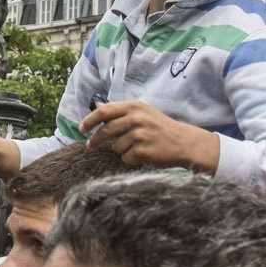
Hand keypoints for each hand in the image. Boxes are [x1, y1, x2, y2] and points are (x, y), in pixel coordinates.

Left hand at [78, 101, 220, 173]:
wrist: (184, 143)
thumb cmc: (160, 128)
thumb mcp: (142, 112)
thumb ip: (120, 111)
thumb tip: (97, 107)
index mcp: (134, 107)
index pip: (104, 112)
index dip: (89, 121)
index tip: (81, 129)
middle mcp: (136, 119)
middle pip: (105, 131)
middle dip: (95, 141)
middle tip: (90, 147)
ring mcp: (140, 135)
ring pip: (115, 147)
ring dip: (121, 150)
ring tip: (136, 147)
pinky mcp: (143, 151)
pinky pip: (125, 159)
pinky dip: (130, 160)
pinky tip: (143, 155)